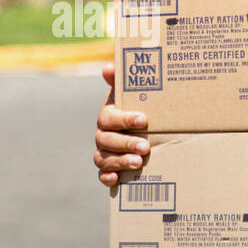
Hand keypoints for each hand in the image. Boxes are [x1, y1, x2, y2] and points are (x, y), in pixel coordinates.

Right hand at [93, 64, 149, 186]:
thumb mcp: (134, 92)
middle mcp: (103, 134)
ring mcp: (104, 152)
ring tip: (138, 163)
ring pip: (103, 158)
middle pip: (105, 140)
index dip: (124, 119)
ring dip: (119, 161)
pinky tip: (117, 179)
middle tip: (145, 147)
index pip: (108, 117)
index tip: (143, 120)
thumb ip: (123, 79)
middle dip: (125, 143)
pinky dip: (107, 177)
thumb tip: (108, 69)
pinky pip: (101, 174)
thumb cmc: (140, 107)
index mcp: (108, 115)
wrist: (146, 128)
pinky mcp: (109, 168)